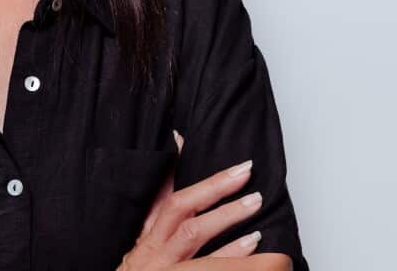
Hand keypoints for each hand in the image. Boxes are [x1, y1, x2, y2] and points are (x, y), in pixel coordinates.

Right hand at [117, 131, 278, 270]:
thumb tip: (170, 185)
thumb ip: (157, 220)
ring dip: (226, 216)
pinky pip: (208, 268)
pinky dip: (232, 254)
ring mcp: (164, 268)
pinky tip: (253, 244)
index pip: (155, 195)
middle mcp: (151, 250)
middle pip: (180, 209)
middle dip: (212, 187)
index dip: (167, 166)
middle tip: (242, 171)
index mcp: (144, 238)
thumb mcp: (141, 250)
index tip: (182, 138)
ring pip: (193, 235)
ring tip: (254, 202)